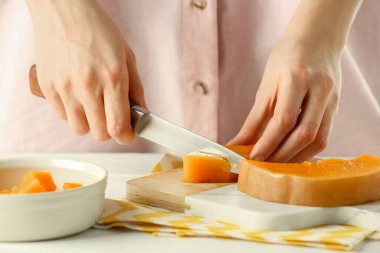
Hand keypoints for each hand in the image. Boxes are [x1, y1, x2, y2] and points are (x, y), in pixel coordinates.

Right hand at [27, 0, 145, 143]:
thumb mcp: (127, 57)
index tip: (128, 134)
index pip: (119, 126)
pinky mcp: (47, 86)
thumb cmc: (99, 31)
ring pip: (79, 128)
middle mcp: (87, 85)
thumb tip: (142, 114)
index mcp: (112, 77)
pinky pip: (62, 115)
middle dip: (109, 129)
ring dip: (90, 122)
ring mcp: (64, 87)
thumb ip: (136, 89)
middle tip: (111, 115)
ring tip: (92, 103)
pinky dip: (72, 111)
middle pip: (100, 133)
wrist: (64, 11)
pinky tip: (77, 94)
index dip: (126, 136)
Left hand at [228, 38, 339, 161]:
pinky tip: (290, 157)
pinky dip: (305, 151)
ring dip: (294, 158)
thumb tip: (237, 144)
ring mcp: (332, 99)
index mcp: (297, 77)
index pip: (284, 119)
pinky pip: (324, 137)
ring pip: (318, 140)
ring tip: (274, 166)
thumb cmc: (286, 60)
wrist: (316, 41)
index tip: (252, 158)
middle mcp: (319, 88)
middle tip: (261, 167)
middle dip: (280, 156)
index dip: (267, 143)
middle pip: (304, 134)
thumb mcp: (266, 86)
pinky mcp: (336, 108)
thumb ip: (254, 119)